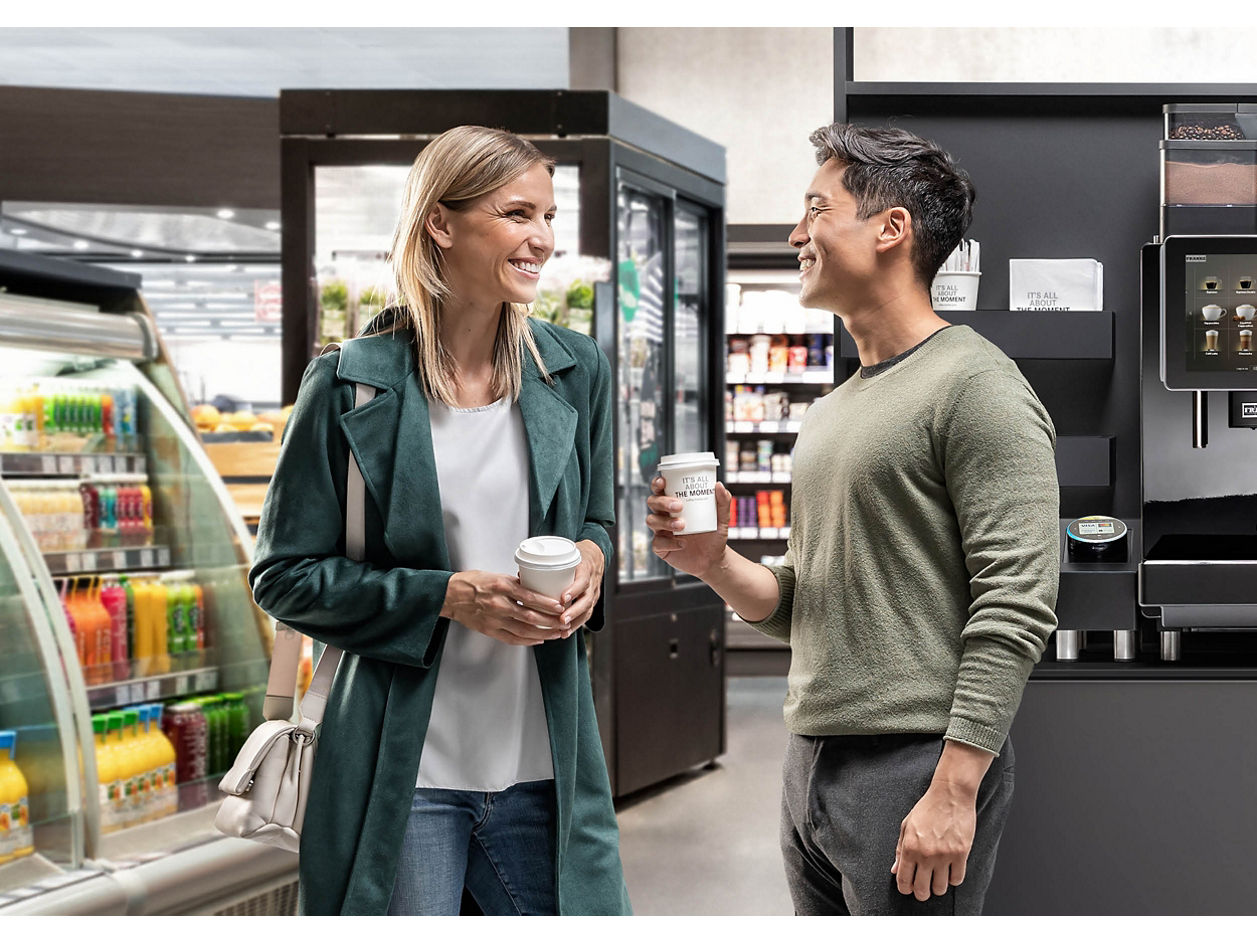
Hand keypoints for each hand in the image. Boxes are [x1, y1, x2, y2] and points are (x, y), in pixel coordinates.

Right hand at [441, 570, 565, 645]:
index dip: (547, 604)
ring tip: (556, 633)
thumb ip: (514, 583)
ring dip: (543, 633)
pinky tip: (538, 640)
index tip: (560, 606)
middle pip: (530, 616)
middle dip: (550, 622)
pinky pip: (512, 639)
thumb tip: (534, 587)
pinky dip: (527, 641)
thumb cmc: (472, 582)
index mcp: (501, 586)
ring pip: (524, 630)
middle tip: (564, 622)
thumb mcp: (495, 576)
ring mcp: (494, 619)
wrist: (449, 596)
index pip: (530, 597)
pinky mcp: (490, 630)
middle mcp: (499, 604)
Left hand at [551, 540, 604, 638]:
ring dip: (575, 622)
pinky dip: (576, 625)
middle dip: (574, 612)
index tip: (562, 598)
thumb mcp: (566, 555)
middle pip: (587, 600)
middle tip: (562, 620)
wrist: (595, 557)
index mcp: (585, 569)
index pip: (583, 580)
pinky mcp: (592, 602)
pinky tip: (565, 633)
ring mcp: (594, 593)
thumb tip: (521, 577)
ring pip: (588, 610)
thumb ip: (547, 565)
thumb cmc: (577, 555)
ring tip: (562, 631)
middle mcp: (592, 583)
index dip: (574, 590)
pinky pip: (586, 615)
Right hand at [645, 476, 731, 578]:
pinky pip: (657, 543)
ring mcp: (661, 531)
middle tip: (679, 506)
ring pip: (652, 520)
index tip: (664, 481)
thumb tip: (719, 485)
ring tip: (682, 525)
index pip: (661, 489)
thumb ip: (723, 501)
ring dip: (666, 521)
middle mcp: (665, 515)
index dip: (657, 483)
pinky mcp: (661, 547)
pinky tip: (682, 543)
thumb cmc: (714, 535)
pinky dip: (669, 542)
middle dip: (663, 502)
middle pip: (653, 502)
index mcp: (675, 503)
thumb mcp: (722, 518)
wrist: (713, 559)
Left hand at [891, 780, 976, 900]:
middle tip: (923, 888)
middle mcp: (925, 854)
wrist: (950, 794)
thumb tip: (895, 870)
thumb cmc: (928, 808)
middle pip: (922, 890)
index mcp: (909, 847)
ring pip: (940, 889)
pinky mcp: (961, 854)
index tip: (908, 888)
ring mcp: (944, 855)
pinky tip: (950, 870)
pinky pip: (957, 879)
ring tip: (937, 878)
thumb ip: (899, 849)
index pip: (903, 881)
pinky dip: (953, 879)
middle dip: (921, 893)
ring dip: (938, 887)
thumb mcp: (907, 826)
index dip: (905, 889)